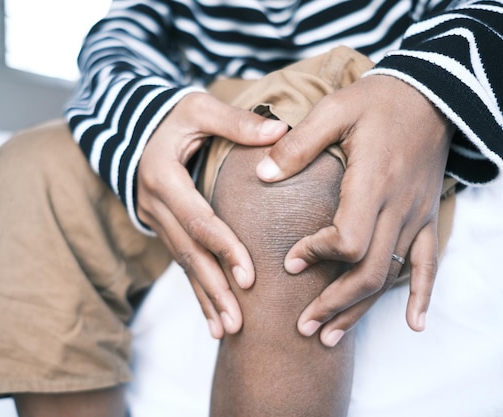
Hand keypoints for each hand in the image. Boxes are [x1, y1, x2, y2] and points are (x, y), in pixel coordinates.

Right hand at [137, 92, 288, 338]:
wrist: (136, 130)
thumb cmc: (173, 117)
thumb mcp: (199, 109)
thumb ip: (236, 122)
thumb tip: (281, 132)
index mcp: (163, 177)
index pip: (198, 220)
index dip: (224, 248)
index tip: (250, 277)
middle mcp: (154, 205)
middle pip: (188, 253)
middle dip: (214, 289)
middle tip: (239, 322)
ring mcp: (156, 221)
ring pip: (182, 265)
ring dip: (205, 298)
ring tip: (228, 331)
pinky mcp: (163, 229)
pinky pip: (181, 263)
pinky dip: (197, 291)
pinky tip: (211, 318)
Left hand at [256, 75, 453, 346]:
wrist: (431, 93)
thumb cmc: (377, 101)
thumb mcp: (334, 109)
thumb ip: (298, 145)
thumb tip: (262, 176)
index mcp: (371, 183)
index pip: (347, 239)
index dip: (316, 255)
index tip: (289, 261)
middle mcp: (396, 207)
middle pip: (368, 272)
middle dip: (332, 303)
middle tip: (301, 326)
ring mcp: (415, 216)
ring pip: (390, 276)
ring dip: (359, 309)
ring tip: (329, 337)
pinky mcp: (426, 217)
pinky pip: (428, 263)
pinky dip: (421, 295)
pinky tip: (415, 324)